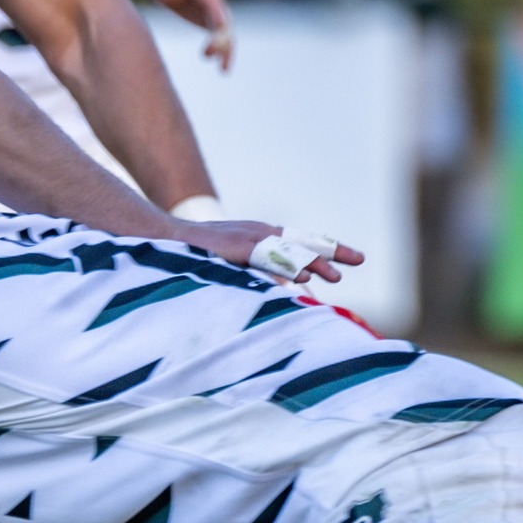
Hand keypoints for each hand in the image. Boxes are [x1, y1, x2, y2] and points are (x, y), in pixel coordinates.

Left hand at [144, 0, 234, 68]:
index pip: (214, 4)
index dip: (217, 16)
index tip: (218, 30)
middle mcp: (214, 1)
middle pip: (223, 22)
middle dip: (220, 39)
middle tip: (207, 54)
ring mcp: (213, 11)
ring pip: (226, 33)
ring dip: (226, 50)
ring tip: (223, 70)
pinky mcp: (208, 20)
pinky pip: (219, 37)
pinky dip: (221, 51)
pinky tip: (221, 68)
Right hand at [176, 218, 364, 284]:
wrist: (162, 237)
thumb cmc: (197, 253)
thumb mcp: (235, 263)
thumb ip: (262, 273)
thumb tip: (289, 290)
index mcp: (262, 236)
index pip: (303, 242)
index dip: (330, 249)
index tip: (356, 258)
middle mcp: (259, 232)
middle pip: (303, 241)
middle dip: (332, 251)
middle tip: (360, 259)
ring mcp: (247, 238)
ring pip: (288, 250)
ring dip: (313, 263)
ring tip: (335, 277)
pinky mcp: (234, 247)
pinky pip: (264, 257)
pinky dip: (284, 266)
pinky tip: (302, 277)